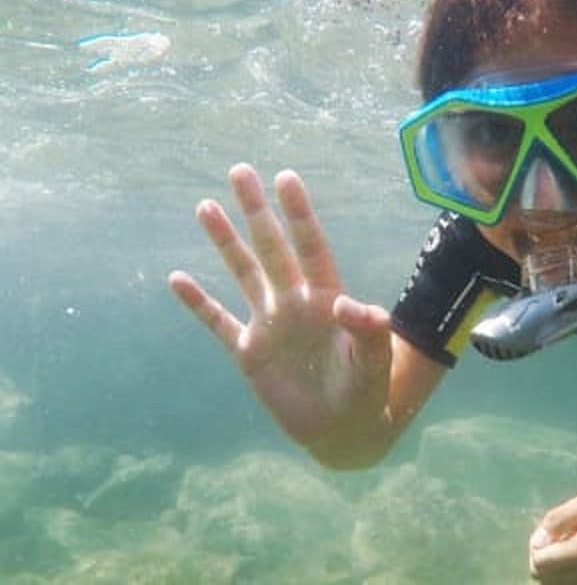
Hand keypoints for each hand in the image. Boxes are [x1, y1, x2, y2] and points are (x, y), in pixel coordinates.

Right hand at [169, 164, 391, 452]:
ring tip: (206, 206)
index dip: (299, 214)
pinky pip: (218, 322)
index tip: (286, 177)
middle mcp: (293, 302)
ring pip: (243, 274)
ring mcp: (269, 324)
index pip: (311, 247)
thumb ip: (370, 334)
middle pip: (272, 248)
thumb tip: (348, 303)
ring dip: (225, 242)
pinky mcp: (249, 352)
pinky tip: (177, 279)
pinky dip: (199, 303)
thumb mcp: (374, 364)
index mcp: (326, 298)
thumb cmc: (366, 393)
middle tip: (240, 170)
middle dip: (256, 211)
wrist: (342, 429)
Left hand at [529, 488, 576, 584]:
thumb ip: (557, 521)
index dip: (536, 546)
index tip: (549, 531)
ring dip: (549, 567)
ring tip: (563, 546)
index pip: (541, 563)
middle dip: (540, 558)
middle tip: (555, 536)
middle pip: (543, 578)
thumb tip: (537, 542)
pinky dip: (561, 575)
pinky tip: (571, 556)